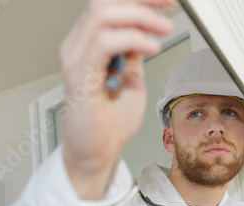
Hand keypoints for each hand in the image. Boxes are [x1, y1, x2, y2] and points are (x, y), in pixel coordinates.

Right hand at [59, 0, 173, 198]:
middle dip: (141, 1)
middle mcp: (79, 48)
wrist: (97, 152)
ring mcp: (76, 60)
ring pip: (102, 15)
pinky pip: (103, 43)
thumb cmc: (110, 122)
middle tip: (167, 8)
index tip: (165, 2)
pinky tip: (151, 48)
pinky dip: (132, 39)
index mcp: (89, 46)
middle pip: (105, 4)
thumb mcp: (132, 78)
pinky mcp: (79, 77)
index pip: (110, 7)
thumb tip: (145, 29)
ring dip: (140, 17)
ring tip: (164, 28)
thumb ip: (133, 53)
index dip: (139, 0)